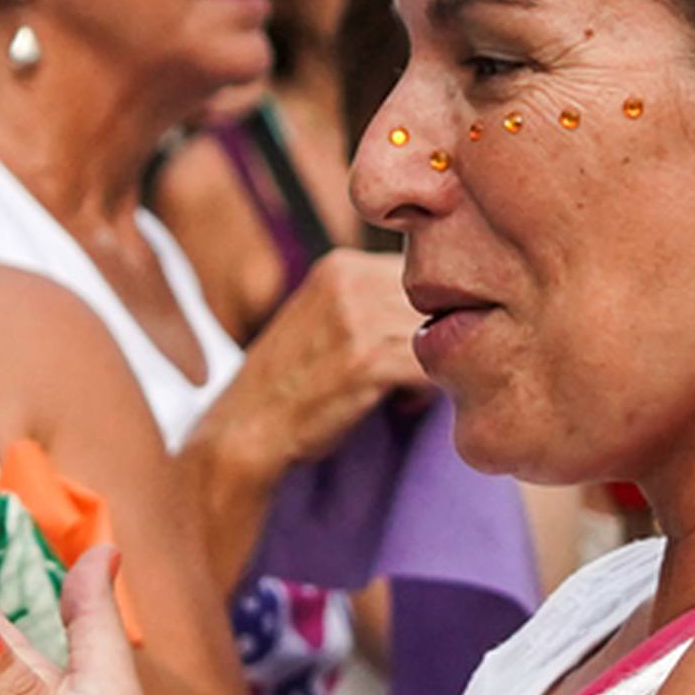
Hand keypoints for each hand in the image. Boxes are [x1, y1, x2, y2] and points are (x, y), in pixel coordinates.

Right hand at [214, 251, 424, 481]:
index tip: (418, 349)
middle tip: (418, 375)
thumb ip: (375, 304)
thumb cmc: (294, 385)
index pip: (428, 274)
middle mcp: (351, 280)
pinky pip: (431, 367)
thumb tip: (448, 312)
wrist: (247, 429)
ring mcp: (358, 318)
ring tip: (407, 392)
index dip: (437, 314)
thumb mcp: (328, 319)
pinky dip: (428, 390)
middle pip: (441, 300)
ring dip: (437, 366)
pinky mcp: (366, 360)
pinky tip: (402, 404)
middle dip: (442, 338)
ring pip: (443, 333)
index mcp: (342, 265)